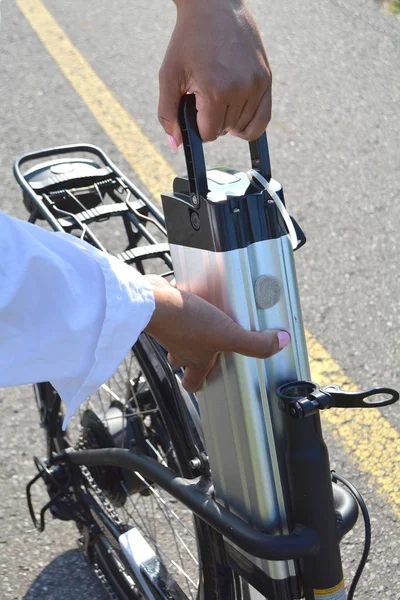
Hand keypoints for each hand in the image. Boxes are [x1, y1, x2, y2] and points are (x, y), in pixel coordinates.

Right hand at [144, 275, 289, 392]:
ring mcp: (169, 330)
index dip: (197, 385)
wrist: (154, 302)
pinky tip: (192, 294)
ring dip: (186, 332)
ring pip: (176, 336)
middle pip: (182, 360)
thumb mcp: (228, 335)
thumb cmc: (186, 322)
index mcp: (195, 360)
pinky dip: (181, 306)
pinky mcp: (164, 310)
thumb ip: (255, 343)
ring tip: (202, 319)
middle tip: (204, 349)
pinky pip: (173, 312)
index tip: (203, 384)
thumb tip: (281, 343)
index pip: (193, 383)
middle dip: (191, 356)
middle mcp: (179, 348)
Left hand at [159, 0, 271, 146]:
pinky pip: (263, 119)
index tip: (193, 108)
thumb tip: (176, 145)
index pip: (208, 134)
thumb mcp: (168, 76)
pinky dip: (250, 124)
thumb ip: (167, 114)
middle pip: (225, 131)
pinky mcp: (267, 79)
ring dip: (230, 120)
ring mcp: (257, 84)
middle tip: (205, 96)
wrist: (214, 6)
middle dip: (212, 120)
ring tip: (220, 97)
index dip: (197, 126)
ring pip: (243, 127)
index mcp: (215, 91)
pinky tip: (238, 118)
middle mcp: (240, 89)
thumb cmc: (188, 40)